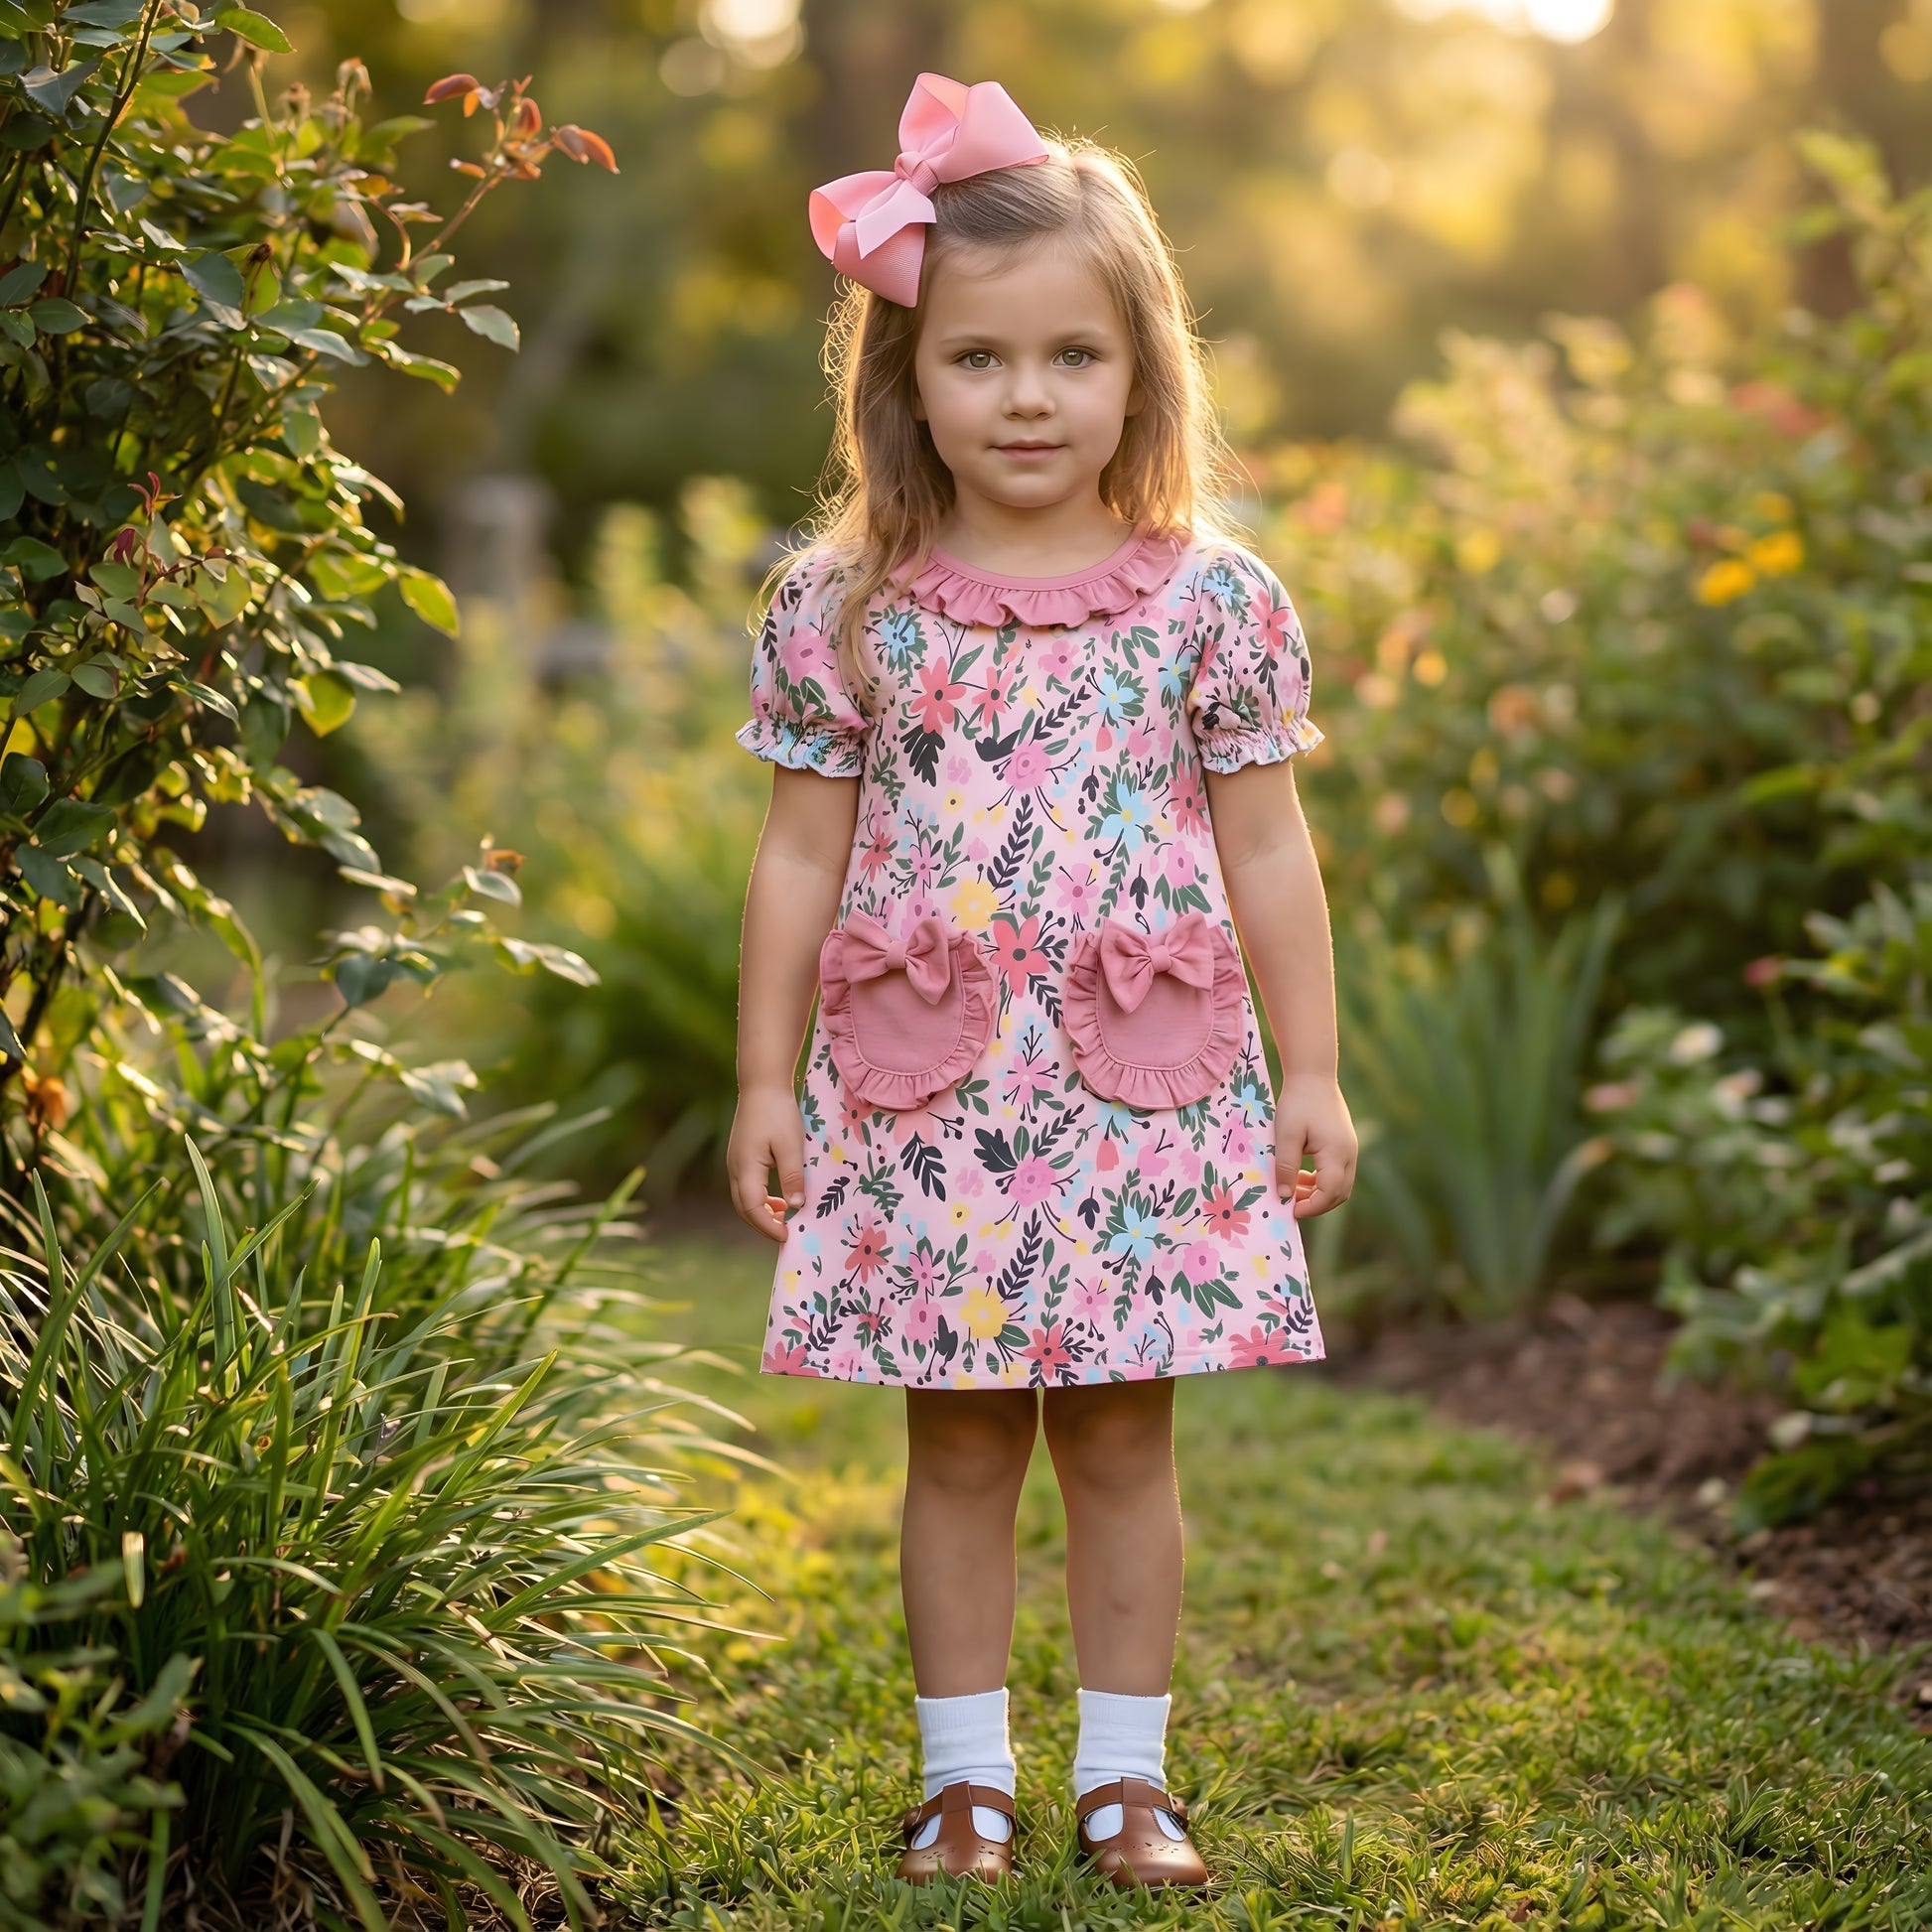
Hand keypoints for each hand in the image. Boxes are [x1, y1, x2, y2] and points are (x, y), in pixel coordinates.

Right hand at [728, 1082, 805, 1242]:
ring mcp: (735, 1162)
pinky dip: (760, 1199)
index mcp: (745, 1168)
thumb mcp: (791, 1146)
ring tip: (785, 1218)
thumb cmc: (778, 1112)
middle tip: (787, 1234)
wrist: (762, 1084)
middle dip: (764, 1225)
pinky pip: (746, 1187)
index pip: (753, 1209)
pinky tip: (778, 1199)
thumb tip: (796, 1207)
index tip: (788, 1236)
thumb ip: (793, 1177)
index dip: (769, 1227)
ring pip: (743, 1199)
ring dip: (762, 1212)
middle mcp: (734, 1168)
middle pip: (744, 1208)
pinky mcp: (740, 1156)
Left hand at [1275, 1073, 1356, 1218]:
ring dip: (1318, 1193)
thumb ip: (1285, 1166)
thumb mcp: (1286, 1135)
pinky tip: (1301, 1175)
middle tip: (1290, 1204)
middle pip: (1339, 1193)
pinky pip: (1338, 1172)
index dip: (1312, 1207)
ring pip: (1340, 1184)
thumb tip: (1283, 1196)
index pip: (1330, 1193)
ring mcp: (1350, 1149)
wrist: (1313, 1075)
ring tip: (1292, 1189)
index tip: (1290, 1210)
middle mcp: (1349, 1154)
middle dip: (1316, 1204)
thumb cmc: (1298, 1103)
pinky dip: (1321, 1180)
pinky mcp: (1345, 1144)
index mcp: (1337, 1153)